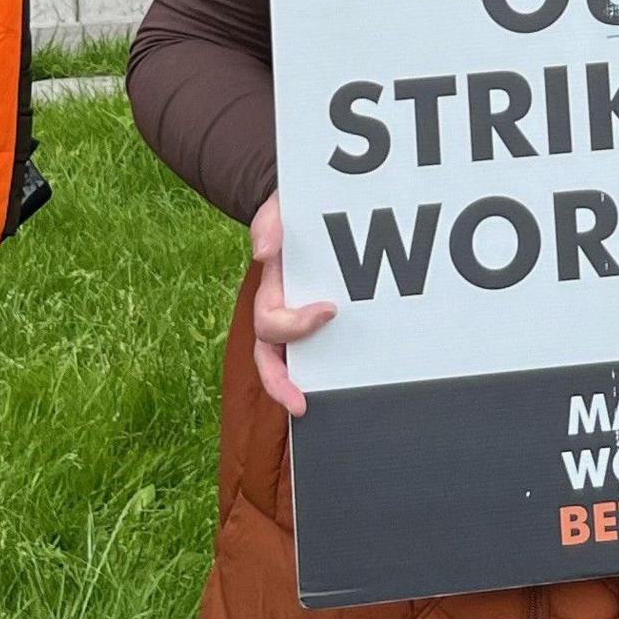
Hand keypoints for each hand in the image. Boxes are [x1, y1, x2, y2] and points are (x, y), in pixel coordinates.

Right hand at [248, 192, 336, 417]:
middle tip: (301, 405)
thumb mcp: (282, 208)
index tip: (330, 311)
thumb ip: (271, 223)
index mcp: (272, 291)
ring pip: (289, 364)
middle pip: (271, 358)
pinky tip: (355, 384)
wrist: (312, 209)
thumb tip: (263, 252)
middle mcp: (282, 312)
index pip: (270, 322)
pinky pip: (319, 354)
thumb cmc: (296, 212)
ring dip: (300, 387)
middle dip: (281, 383)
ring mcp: (300, 320)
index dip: (295, 325)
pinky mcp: (323, 323)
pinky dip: (329, 372)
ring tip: (319, 410)